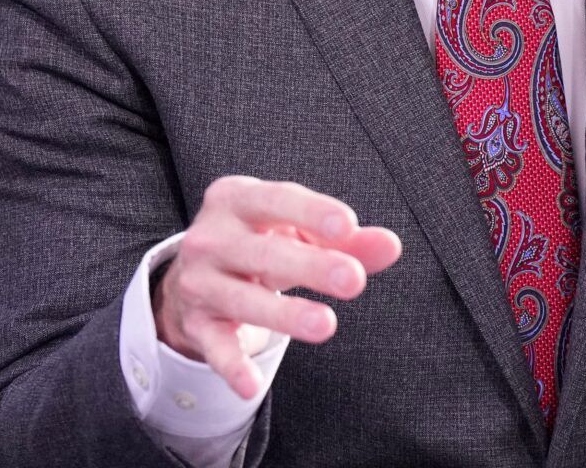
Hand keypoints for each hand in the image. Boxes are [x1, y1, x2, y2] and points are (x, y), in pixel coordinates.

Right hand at [152, 175, 402, 398]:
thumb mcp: (296, 231)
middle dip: (310, 266)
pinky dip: (232, 367)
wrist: (194, 275)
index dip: (313, 212)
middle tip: (353, 280)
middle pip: (265, 252)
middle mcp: (211, 236)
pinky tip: (252, 386)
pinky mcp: (196, 325)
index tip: (348, 226)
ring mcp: (199, 281)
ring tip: (326, 324)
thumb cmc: (260, 242)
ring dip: (284, 314)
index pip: (278, 200)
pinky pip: (217, 347)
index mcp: (237, 198)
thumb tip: (391, 245)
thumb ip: (345, 239)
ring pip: (244, 300)